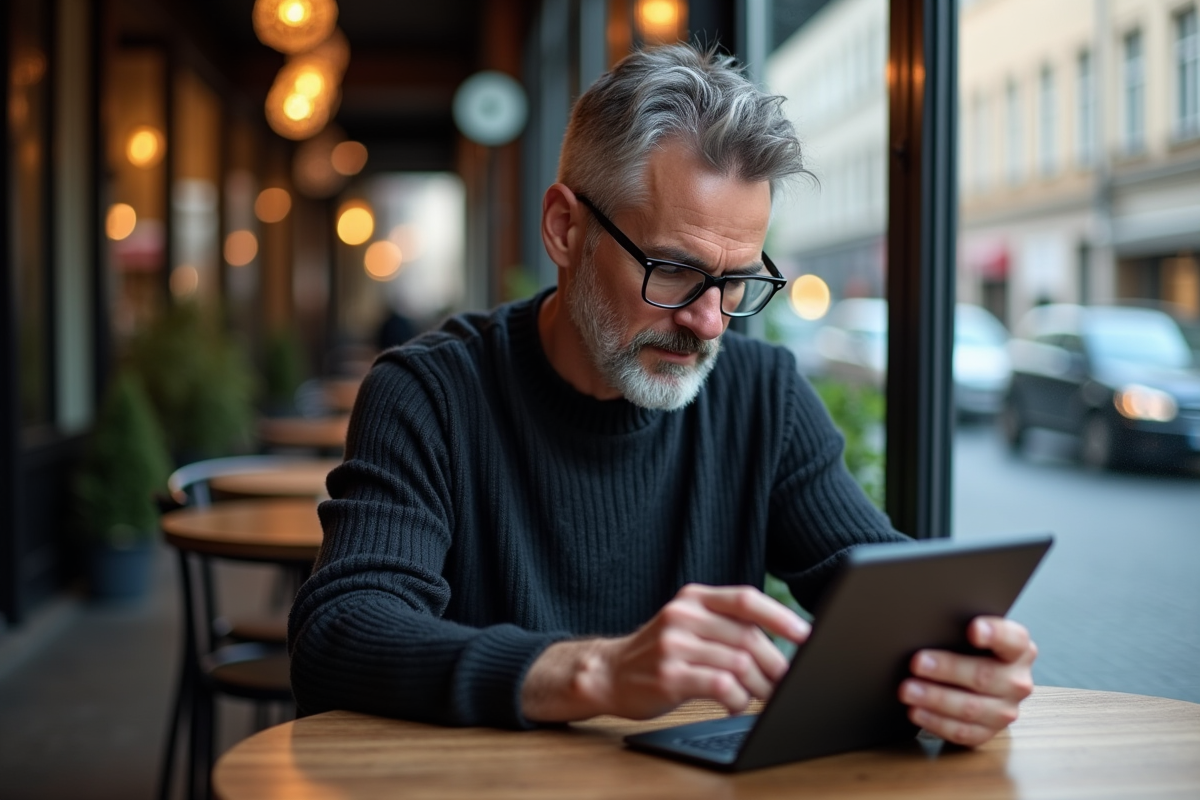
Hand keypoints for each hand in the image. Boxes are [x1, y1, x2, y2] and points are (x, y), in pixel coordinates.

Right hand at [521, 584, 809, 721]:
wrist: (606, 673)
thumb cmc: (657, 653)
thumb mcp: (687, 624)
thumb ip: (725, 625)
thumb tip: (782, 643)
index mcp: (693, 598)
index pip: (745, 599)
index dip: (780, 616)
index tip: (805, 634)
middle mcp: (683, 615)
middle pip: (748, 638)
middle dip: (776, 665)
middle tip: (786, 682)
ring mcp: (674, 646)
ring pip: (739, 664)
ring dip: (759, 687)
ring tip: (762, 697)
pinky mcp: (668, 676)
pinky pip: (721, 686)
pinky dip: (738, 699)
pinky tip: (736, 703)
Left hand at [899, 616, 1036, 746]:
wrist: (983, 682)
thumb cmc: (970, 650)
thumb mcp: (970, 635)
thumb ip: (960, 630)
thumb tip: (926, 627)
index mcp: (1019, 650)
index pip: (1012, 639)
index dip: (994, 633)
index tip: (974, 629)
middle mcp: (1017, 681)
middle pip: (983, 676)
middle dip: (947, 669)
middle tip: (916, 663)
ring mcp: (1006, 710)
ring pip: (971, 707)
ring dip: (936, 699)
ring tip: (908, 690)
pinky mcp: (990, 732)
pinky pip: (963, 732)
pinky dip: (937, 722)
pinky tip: (916, 712)